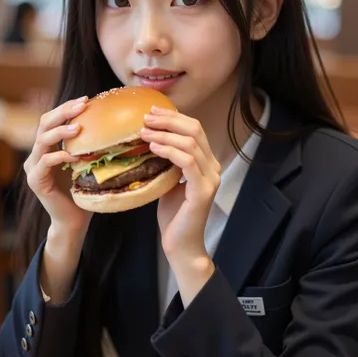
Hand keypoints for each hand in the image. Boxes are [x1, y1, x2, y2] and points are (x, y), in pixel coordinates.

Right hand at [23, 96, 92, 232]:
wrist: (74, 220)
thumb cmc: (83, 190)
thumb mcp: (87, 163)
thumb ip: (89, 145)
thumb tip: (111, 124)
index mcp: (47, 147)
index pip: (52, 119)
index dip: (66, 107)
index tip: (86, 99)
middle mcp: (36, 154)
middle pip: (44, 123)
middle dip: (63, 112)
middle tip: (82, 105)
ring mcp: (33, 167)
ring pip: (42, 140)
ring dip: (61, 131)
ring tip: (78, 128)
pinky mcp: (35, 181)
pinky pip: (45, 162)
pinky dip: (60, 156)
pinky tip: (75, 155)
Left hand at [141, 107, 220, 262]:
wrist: (181, 244)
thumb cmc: (173, 215)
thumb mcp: (168, 180)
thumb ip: (166, 161)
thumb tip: (147, 140)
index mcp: (206, 162)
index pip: (195, 129)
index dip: (174, 117)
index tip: (152, 111)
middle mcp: (213, 167)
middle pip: (194, 131)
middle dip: (168, 120)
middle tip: (146, 117)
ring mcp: (210, 179)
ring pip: (190, 144)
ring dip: (164, 134)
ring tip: (144, 132)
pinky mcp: (202, 190)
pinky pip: (187, 162)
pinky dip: (169, 151)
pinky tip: (153, 147)